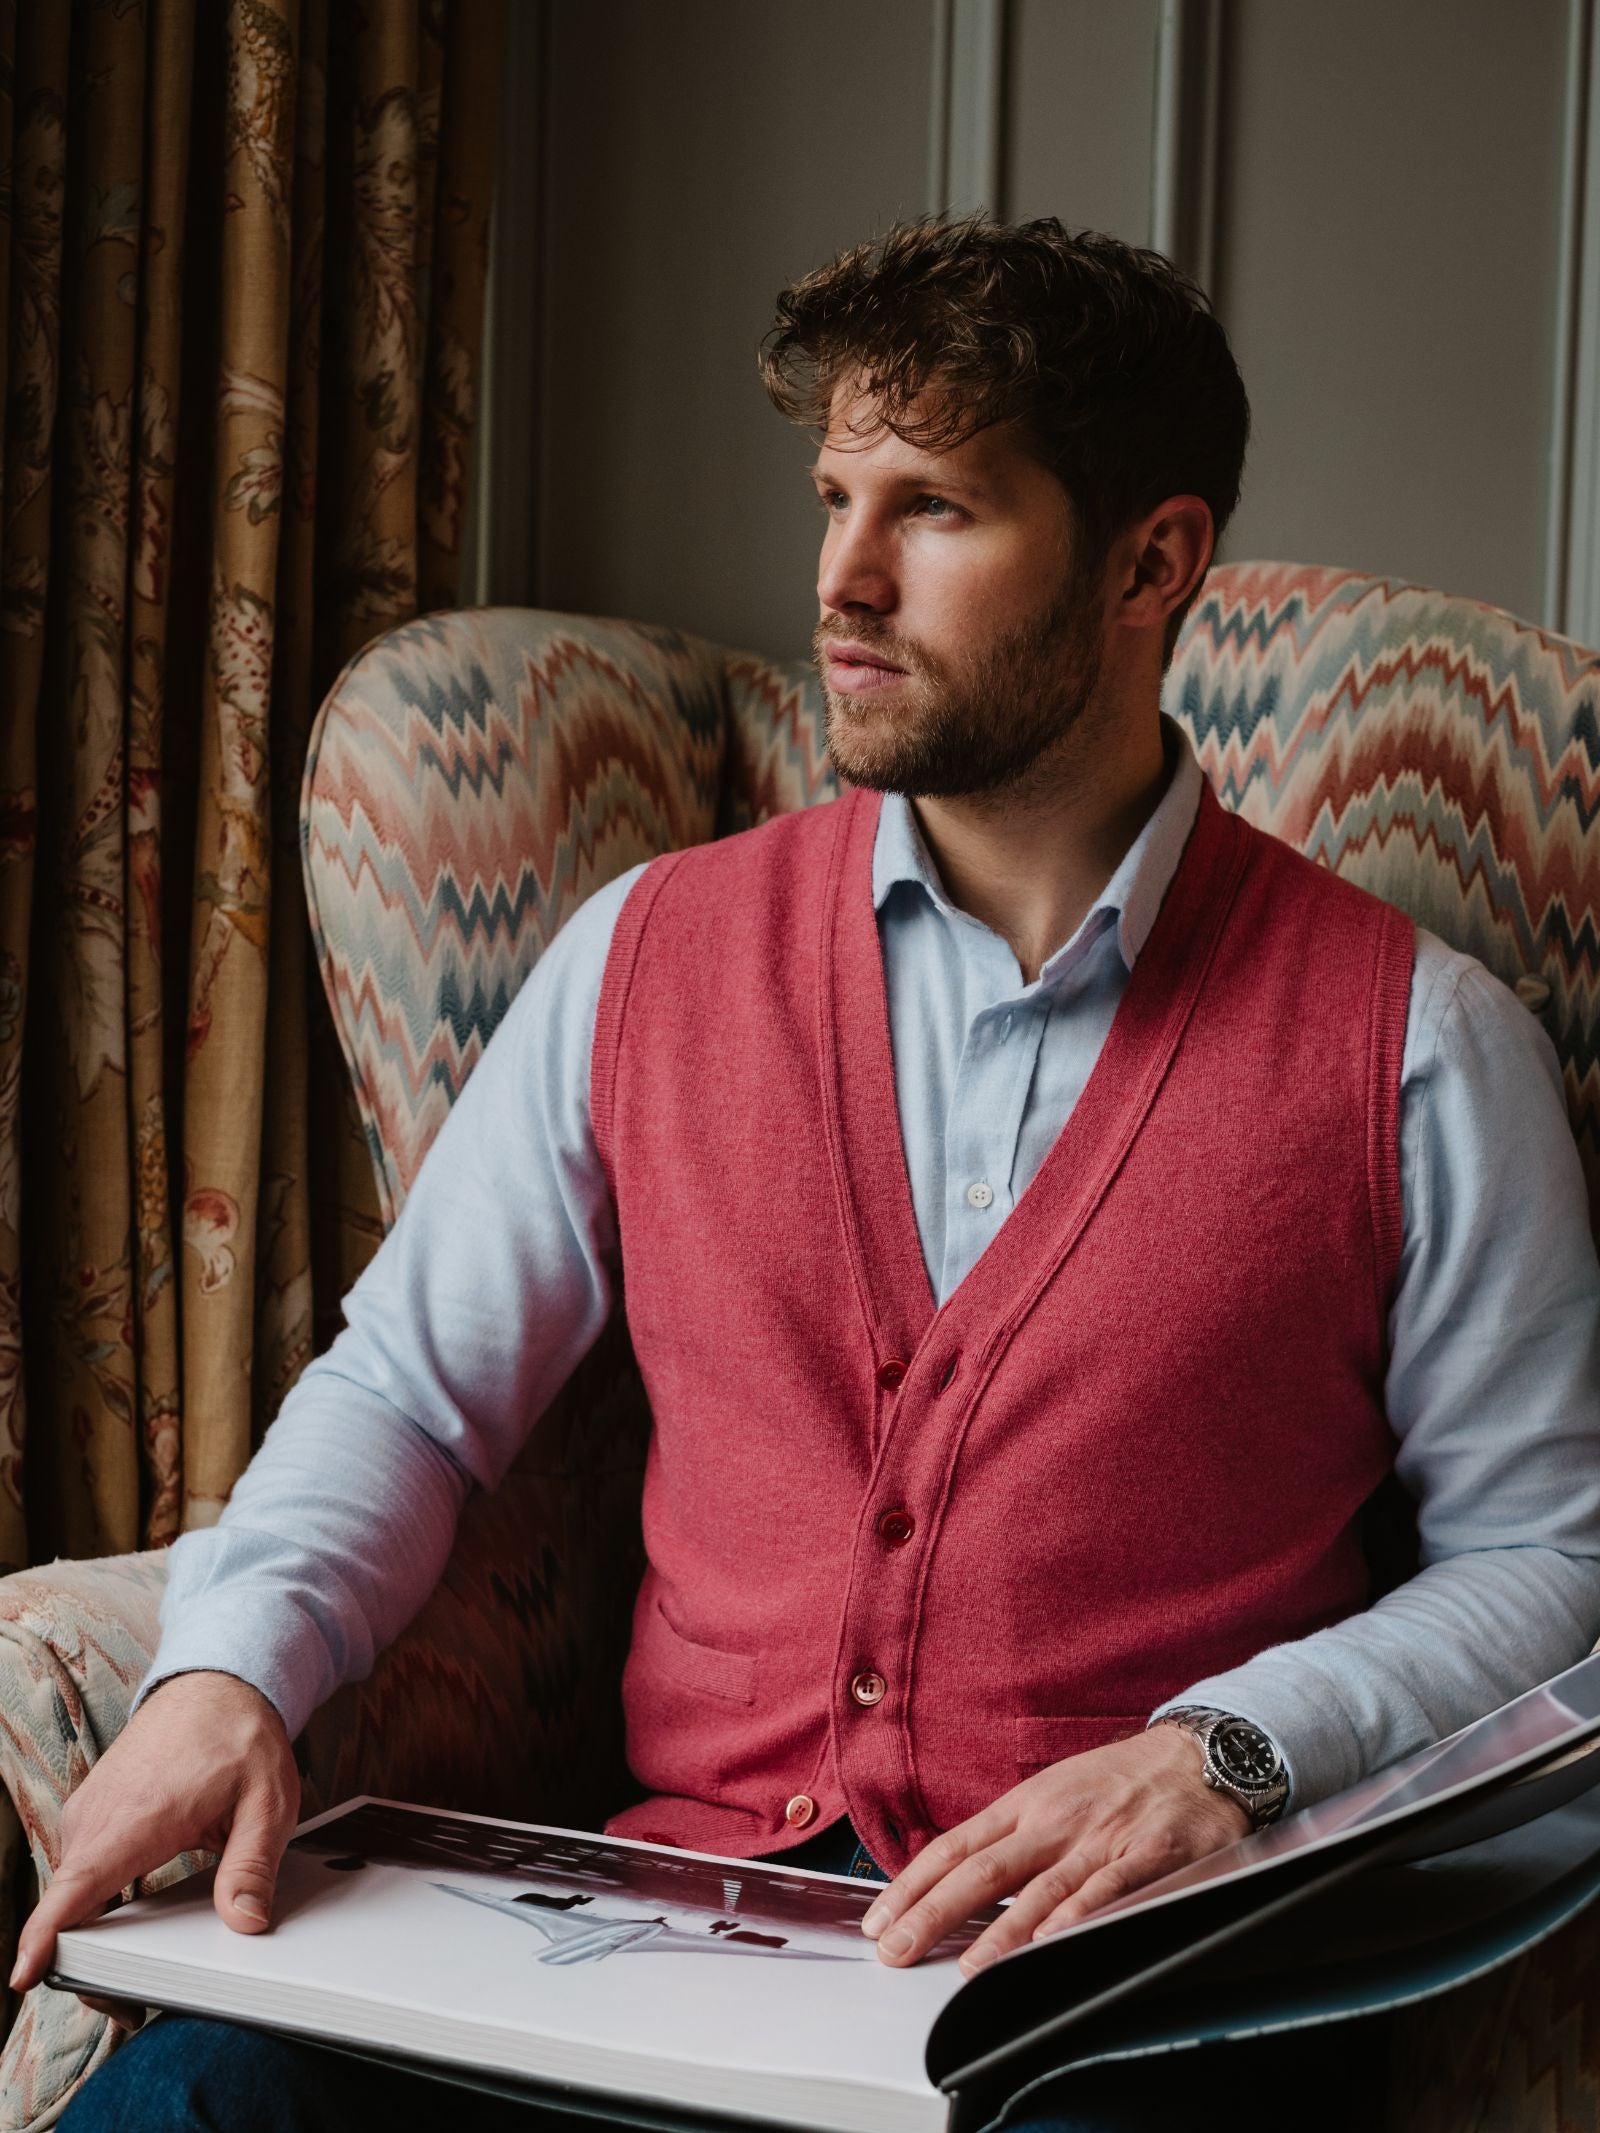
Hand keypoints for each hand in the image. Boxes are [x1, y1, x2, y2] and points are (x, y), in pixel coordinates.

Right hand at [11, 1670, 300, 2006]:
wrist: (215, 1684)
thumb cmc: (239, 1737)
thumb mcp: (268, 1801)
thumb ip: (253, 1865)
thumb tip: (245, 1921)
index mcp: (135, 1816)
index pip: (76, 1885)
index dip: (45, 1936)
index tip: (25, 1975)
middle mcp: (97, 1816)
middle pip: (72, 1905)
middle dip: (90, 1959)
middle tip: (133, 2000)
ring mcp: (87, 1815)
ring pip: (74, 1890)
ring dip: (94, 1930)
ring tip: (138, 1969)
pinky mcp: (89, 1816)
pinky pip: (81, 1870)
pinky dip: (95, 1899)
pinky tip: (128, 1919)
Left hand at [861, 1725, 1249, 1974]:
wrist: (1196, 1756)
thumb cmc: (1120, 1781)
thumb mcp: (1055, 1793)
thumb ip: (1012, 1837)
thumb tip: (956, 1882)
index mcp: (1026, 1804)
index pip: (956, 1846)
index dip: (913, 1884)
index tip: (879, 1919)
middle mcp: (1055, 1819)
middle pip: (983, 1869)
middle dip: (934, 1913)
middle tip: (897, 1950)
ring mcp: (1099, 1838)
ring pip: (1041, 1888)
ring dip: (1002, 1931)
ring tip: (968, 1967)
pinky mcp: (1147, 1854)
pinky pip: (1108, 1890)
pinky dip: (1078, 1917)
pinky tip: (1054, 1943)